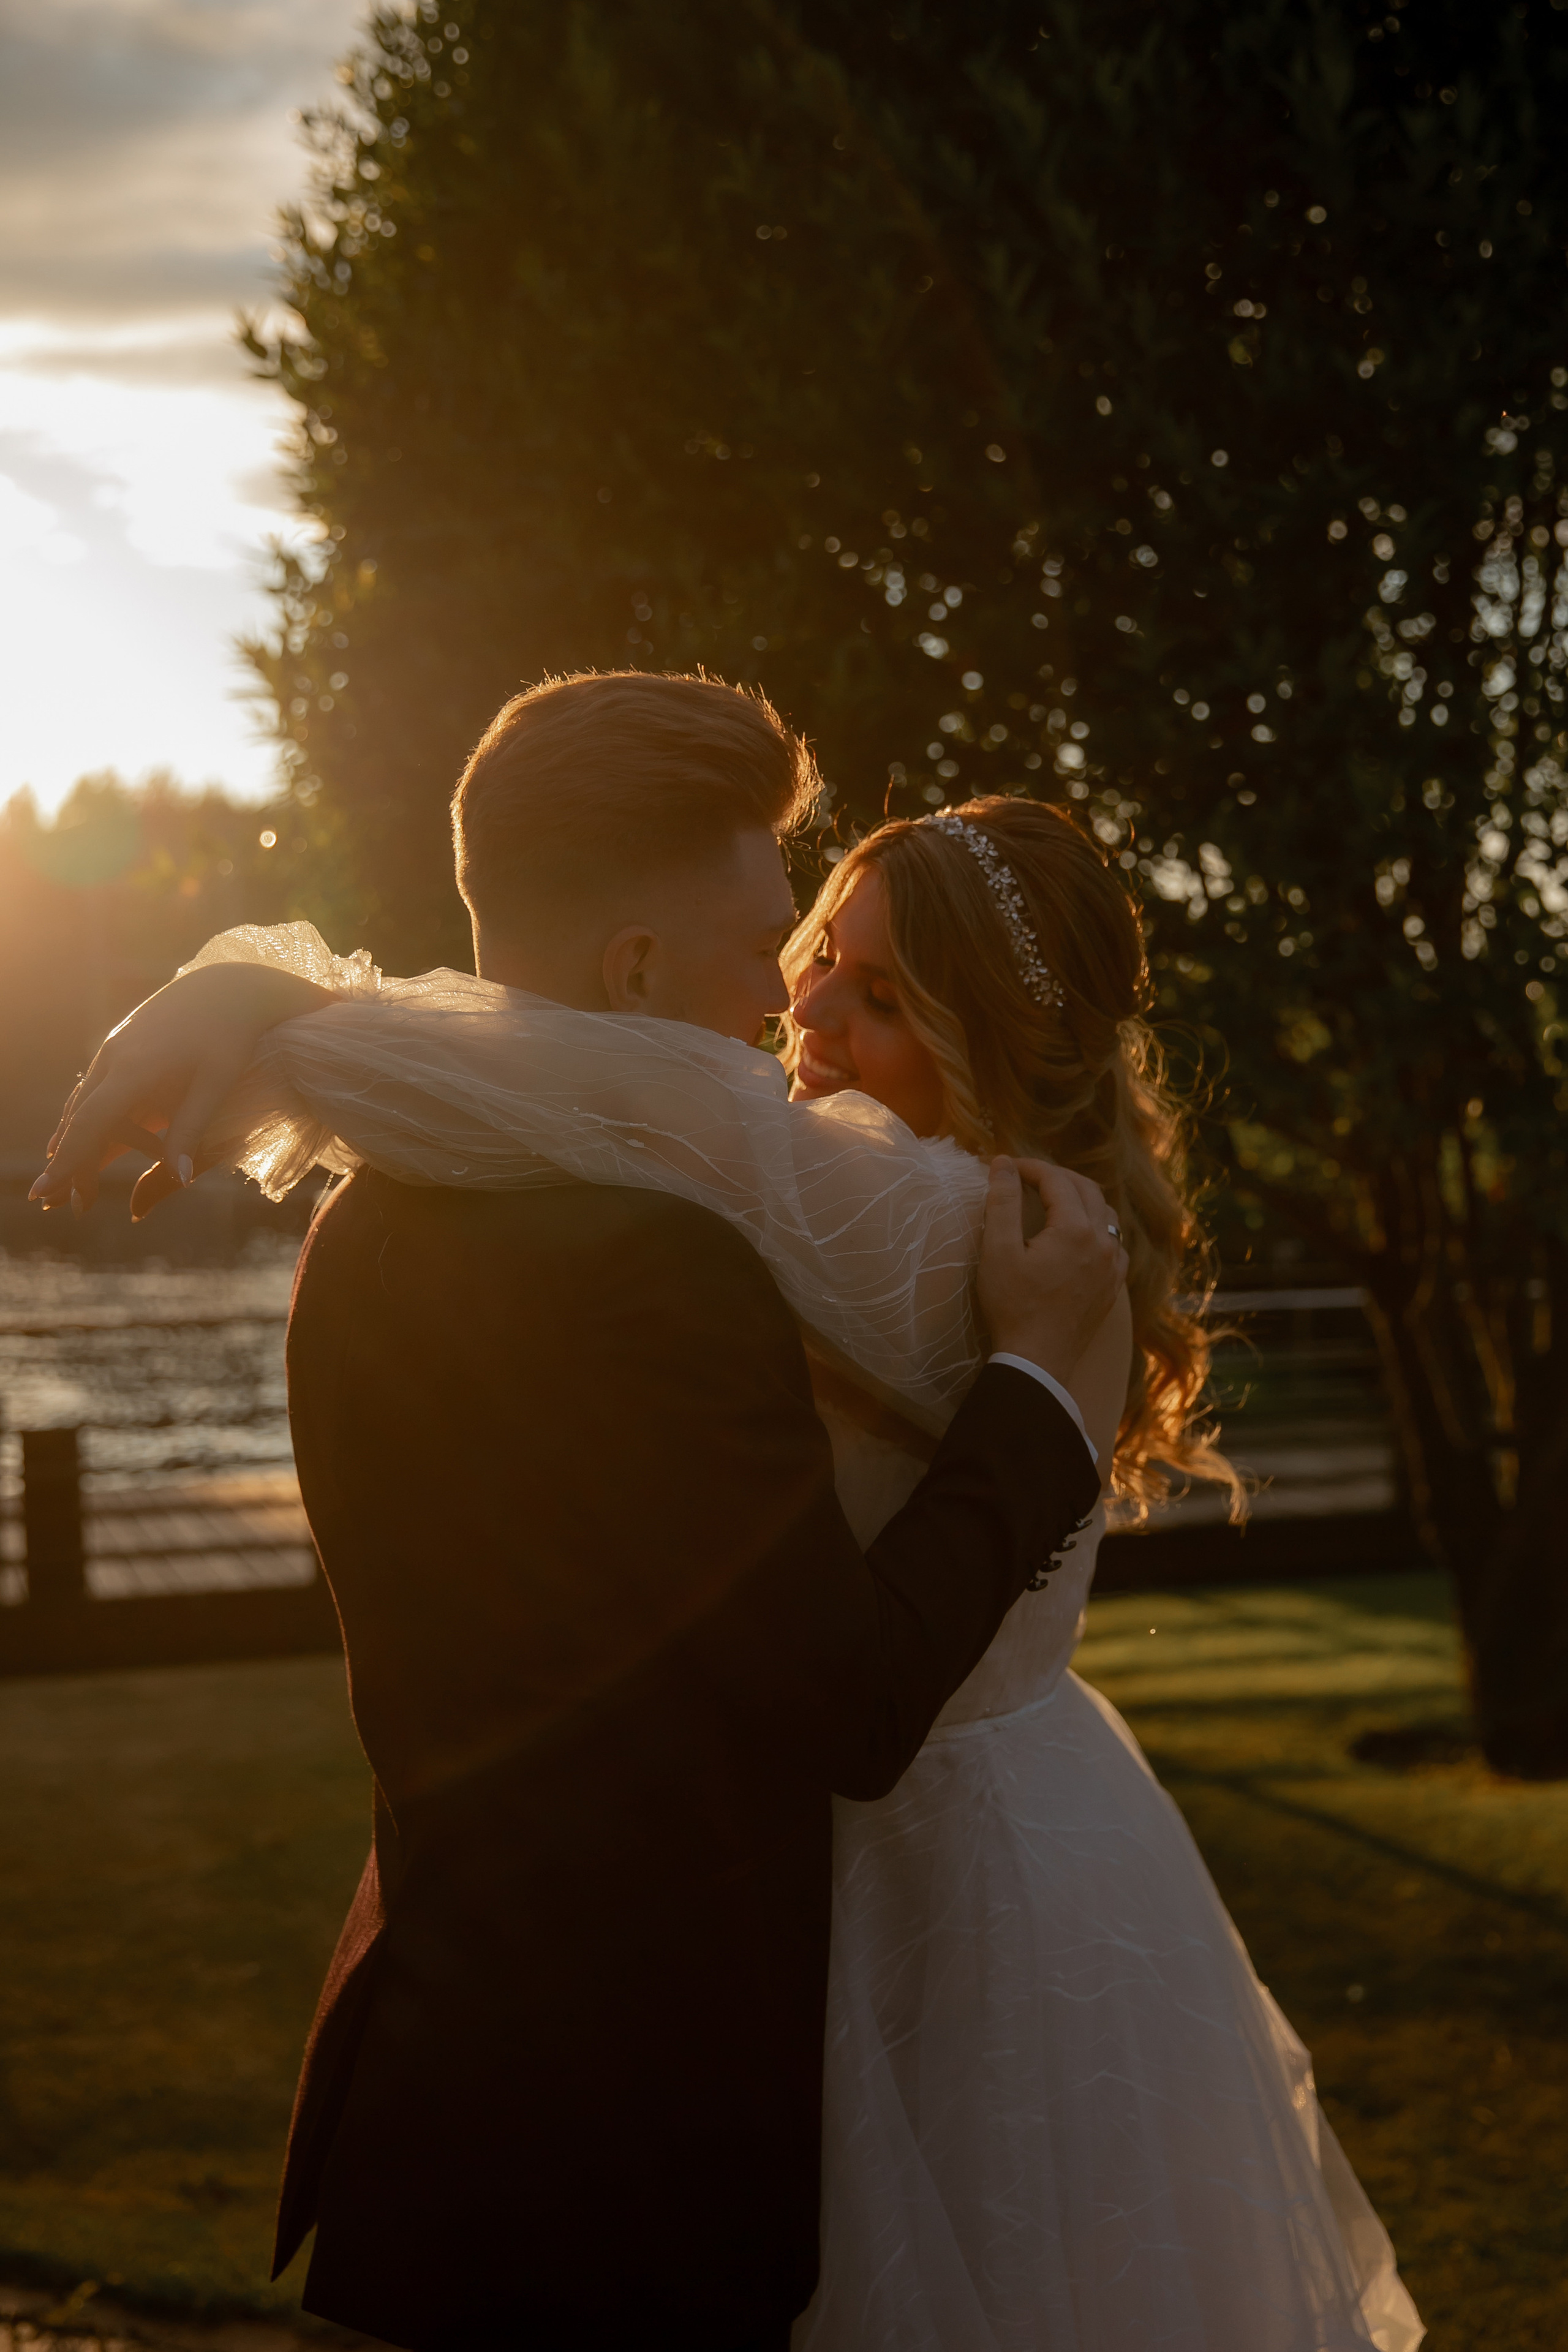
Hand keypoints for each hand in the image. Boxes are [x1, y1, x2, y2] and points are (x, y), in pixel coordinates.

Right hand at [30, 963, 333, 1219]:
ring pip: (81, 1102)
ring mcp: (114, 1047)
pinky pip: (92, 1087)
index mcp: (135, 1067)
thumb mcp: (216, 1083)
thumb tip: (179, 1179)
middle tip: (48, 1200)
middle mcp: (114, 1056)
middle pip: (79, 1118)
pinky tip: (72, 1134)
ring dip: (70, 1140)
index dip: (67, 1161)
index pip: (91, 1123)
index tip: (44, 1191)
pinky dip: (80, 1116)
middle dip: (64, 1160)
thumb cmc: (230, 1035)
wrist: (228, 985)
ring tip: (60, 1178)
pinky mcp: (121, 1043)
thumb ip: (192, 1129)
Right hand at [977, 1156, 1127, 1387]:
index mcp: (1075, 1229)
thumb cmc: (1013, 1306)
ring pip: (1105, 1214)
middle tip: (1028, 1177)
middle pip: (1086, 1190)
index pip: (1056, 1180)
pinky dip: (1096, 1227)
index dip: (1031, 1167)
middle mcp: (1103, 1242)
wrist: (1037, 1360)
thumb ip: (1002, 1202)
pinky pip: (1114, 1243)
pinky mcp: (1113, 1285)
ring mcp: (1113, 1265)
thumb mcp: (998, 1250)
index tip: (1008, 1167)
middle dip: (1057, 1177)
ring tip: (1052, 1199)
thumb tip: (1003, 1163)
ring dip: (1080, 1198)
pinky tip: (1079, 1235)